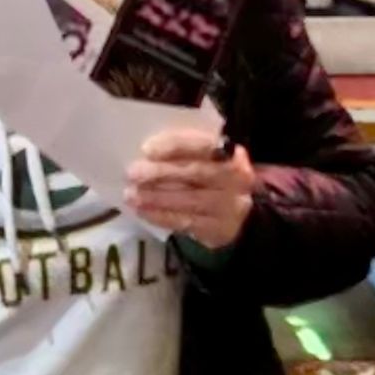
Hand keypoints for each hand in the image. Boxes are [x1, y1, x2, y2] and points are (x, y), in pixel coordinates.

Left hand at [124, 129, 252, 251]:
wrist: (242, 213)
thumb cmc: (213, 175)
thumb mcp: (206, 157)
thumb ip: (184, 150)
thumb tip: (147, 153)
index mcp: (231, 152)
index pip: (202, 144)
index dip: (174, 145)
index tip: (147, 149)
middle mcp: (236, 178)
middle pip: (195, 172)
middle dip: (160, 172)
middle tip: (132, 173)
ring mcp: (230, 206)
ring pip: (189, 200)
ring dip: (156, 198)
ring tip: (131, 195)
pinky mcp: (220, 229)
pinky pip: (186, 222)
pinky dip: (162, 216)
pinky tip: (143, 211)